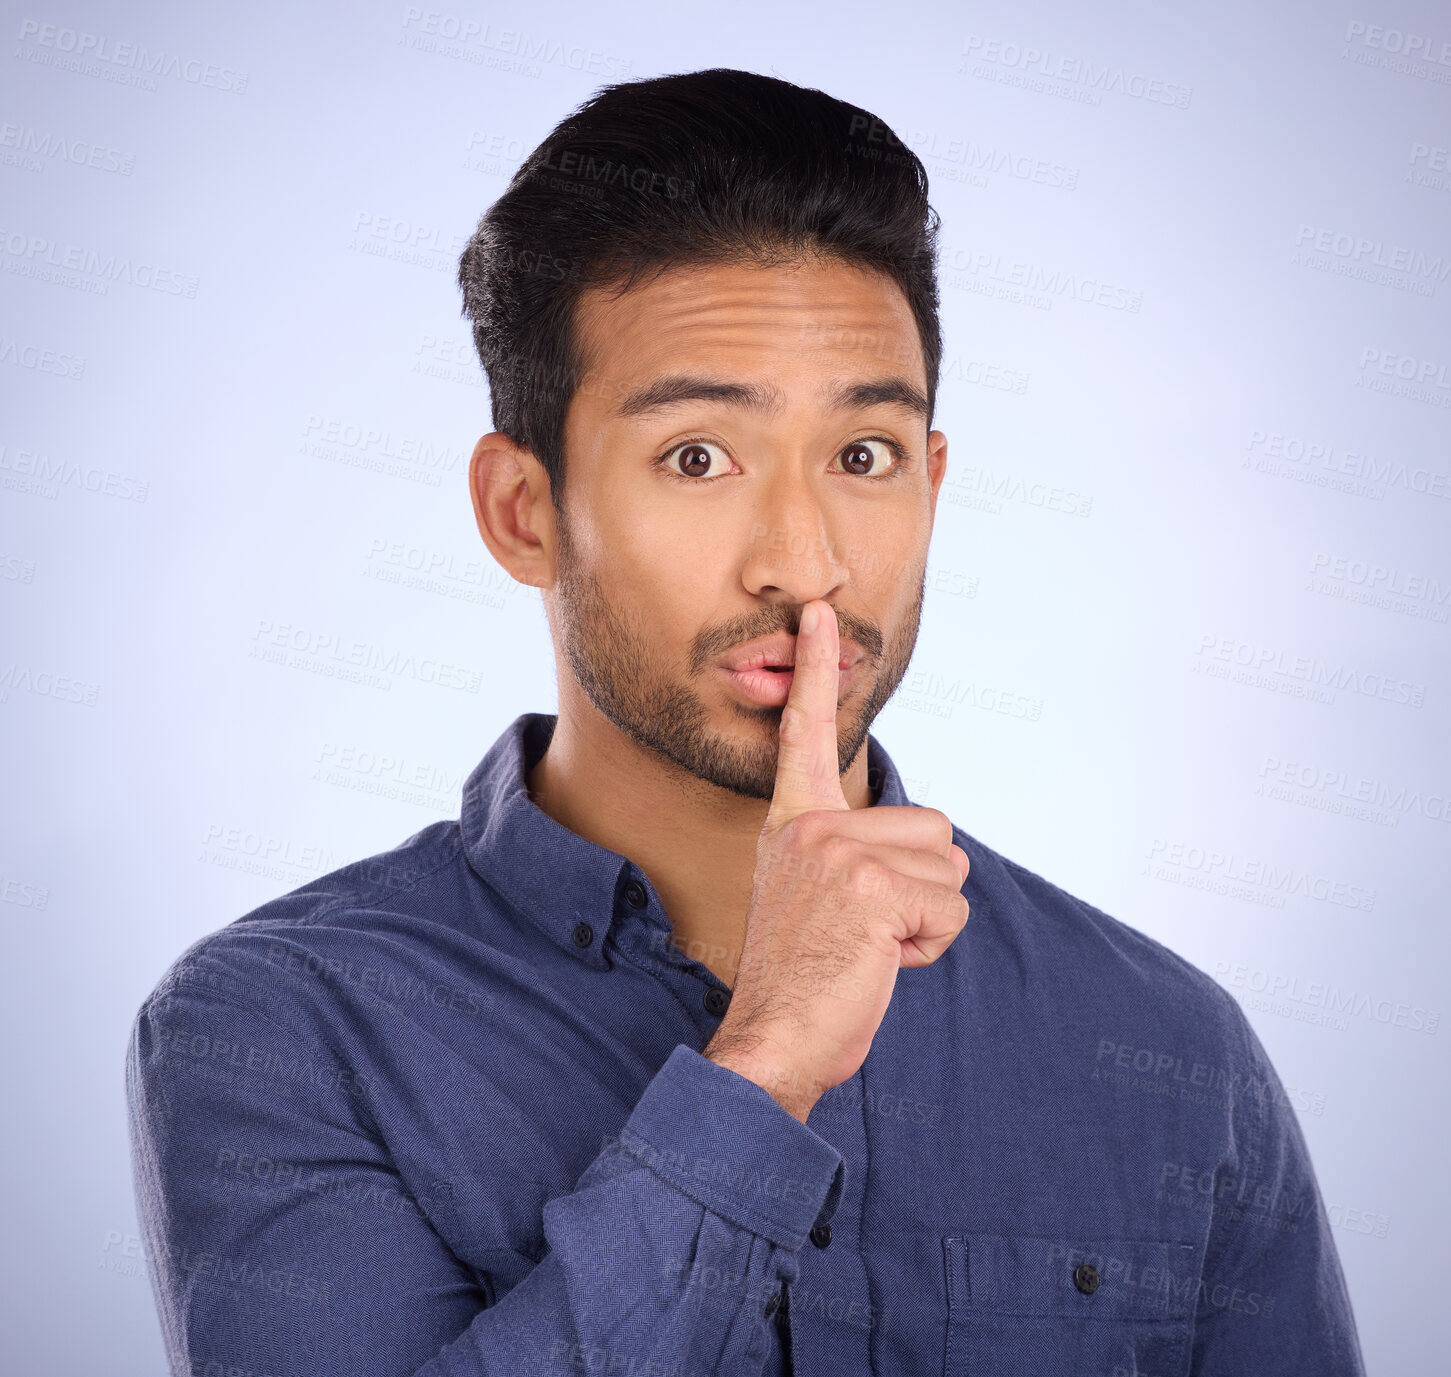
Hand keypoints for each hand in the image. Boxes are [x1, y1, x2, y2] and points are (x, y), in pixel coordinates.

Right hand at [703, 599, 969, 1122]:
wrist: (774, 1040)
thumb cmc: (806, 979)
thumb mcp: (816, 898)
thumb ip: (852, 855)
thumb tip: (933, 845)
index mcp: (793, 824)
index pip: (805, 735)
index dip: (817, 670)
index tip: (819, 611)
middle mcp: (809, 827)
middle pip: (934, 828)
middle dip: (924, 890)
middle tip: (865, 931)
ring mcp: (836, 853)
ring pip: (950, 867)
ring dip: (929, 919)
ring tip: (870, 946)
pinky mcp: (869, 887)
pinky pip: (952, 907)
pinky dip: (931, 946)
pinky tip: (879, 962)